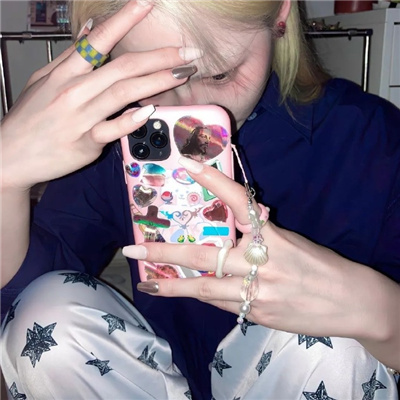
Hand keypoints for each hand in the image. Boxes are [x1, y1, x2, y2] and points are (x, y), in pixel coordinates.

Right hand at [1, 1, 192, 189]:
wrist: (11, 155)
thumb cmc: (30, 117)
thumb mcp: (44, 80)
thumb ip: (72, 57)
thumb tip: (91, 29)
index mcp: (65, 72)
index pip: (98, 39)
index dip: (125, 19)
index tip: (148, 3)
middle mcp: (75, 90)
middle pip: (123, 67)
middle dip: (160, 56)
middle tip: (189, 51)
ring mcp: (81, 117)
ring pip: (124, 93)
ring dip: (157, 81)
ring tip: (183, 73)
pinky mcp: (86, 142)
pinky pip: (112, 129)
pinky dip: (131, 119)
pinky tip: (150, 111)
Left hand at [123, 158, 397, 342]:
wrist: (352, 303)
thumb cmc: (321, 265)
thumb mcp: (294, 241)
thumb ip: (263, 231)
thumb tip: (240, 217)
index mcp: (275, 235)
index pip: (239, 202)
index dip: (213, 183)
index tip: (187, 165)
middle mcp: (264, 261)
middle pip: (206, 255)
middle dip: (166, 252)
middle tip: (135, 248)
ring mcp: (260, 292)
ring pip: (206, 288)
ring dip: (174, 286)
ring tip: (148, 283)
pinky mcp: (260, 315)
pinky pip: (223, 304)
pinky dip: (203, 296)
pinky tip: (187, 292)